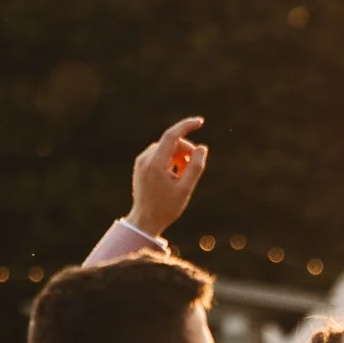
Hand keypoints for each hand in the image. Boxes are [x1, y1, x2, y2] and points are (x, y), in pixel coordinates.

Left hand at [127, 117, 208, 239]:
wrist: (145, 220)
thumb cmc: (167, 207)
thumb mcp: (186, 188)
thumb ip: (196, 167)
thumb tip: (202, 148)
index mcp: (156, 163)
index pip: (172, 136)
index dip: (186, 126)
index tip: (200, 122)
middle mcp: (145, 159)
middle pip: (171, 143)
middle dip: (186, 151)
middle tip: (193, 168)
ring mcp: (141, 161)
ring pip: (165, 148)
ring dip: (179, 157)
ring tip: (182, 175)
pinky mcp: (141, 165)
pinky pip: (159, 154)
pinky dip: (170, 160)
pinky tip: (174, 175)